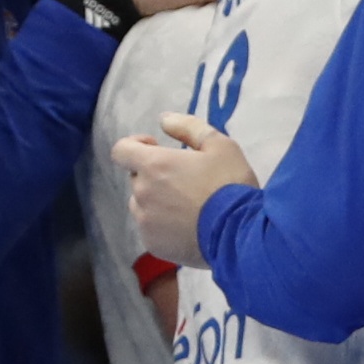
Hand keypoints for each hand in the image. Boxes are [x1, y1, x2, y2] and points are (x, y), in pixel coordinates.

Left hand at [117, 112, 258, 269]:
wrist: (241, 236)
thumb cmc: (231, 186)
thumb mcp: (220, 146)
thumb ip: (188, 127)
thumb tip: (164, 119)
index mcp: (154, 165)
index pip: (121, 150)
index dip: (134, 145)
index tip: (155, 147)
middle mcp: (142, 193)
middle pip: (136, 178)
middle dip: (154, 175)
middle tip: (185, 181)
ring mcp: (145, 222)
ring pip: (142, 205)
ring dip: (156, 201)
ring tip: (187, 208)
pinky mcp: (153, 245)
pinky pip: (151, 229)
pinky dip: (163, 226)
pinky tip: (188, 227)